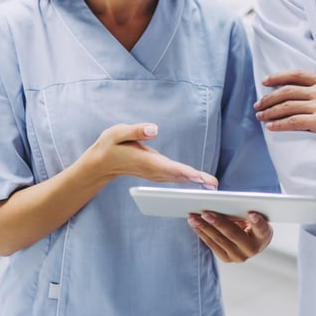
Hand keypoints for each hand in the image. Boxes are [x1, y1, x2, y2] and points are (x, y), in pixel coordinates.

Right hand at [88, 122, 217, 187]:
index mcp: (145, 161)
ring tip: (212, 184)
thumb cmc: (110, 145)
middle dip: (196, 180)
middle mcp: (152, 171)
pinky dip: (188, 179)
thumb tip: (154, 129)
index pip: (168, 167)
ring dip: (195, 181)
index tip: (198, 177)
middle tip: (214, 185)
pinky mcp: (157, 173)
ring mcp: (155, 174)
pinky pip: (175, 177)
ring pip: (178, 179)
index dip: (184, 172)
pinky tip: (200, 181)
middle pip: (177, 176)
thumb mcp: (118, 132)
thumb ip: (136, 130)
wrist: (102, 163)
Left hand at [188, 211, 272, 262]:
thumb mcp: (254, 214)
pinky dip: (202, 233)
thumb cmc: (252, 222)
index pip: (261, 229)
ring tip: (194, 217)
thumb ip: (245, 210)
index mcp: (263, 236)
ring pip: (219, 240)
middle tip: (206, 213)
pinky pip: (212, 244)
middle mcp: (252, 249)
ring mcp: (238, 256)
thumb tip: (227, 200)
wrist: (252, 240)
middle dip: (218, 223)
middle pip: (234, 234)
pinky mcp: (226, 258)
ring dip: (204, 227)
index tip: (252, 214)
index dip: (257, 223)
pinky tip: (195, 224)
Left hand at [254, 70, 315, 146]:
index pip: (296, 75)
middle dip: (268, 98)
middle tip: (258, 105)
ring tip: (260, 116)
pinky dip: (279, 124)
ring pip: (286, 106)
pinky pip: (293, 122)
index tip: (265, 80)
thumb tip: (306, 99)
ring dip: (269, 112)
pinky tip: (271, 127)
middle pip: (286, 91)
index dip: (278, 76)